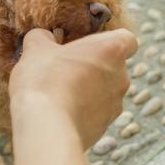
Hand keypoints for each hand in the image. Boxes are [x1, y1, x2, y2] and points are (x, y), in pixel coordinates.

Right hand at [9, 28, 137, 148]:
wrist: (47, 127)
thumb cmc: (45, 80)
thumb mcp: (36, 48)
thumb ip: (42, 37)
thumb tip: (43, 37)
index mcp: (113, 50)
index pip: (127, 40)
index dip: (110, 40)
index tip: (89, 44)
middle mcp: (122, 76)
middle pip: (114, 66)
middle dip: (94, 66)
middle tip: (67, 67)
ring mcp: (116, 104)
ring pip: (105, 91)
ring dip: (88, 89)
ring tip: (59, 91)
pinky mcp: (105, 127)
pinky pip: (96, 113)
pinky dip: (83, 110)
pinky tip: (60, 111)